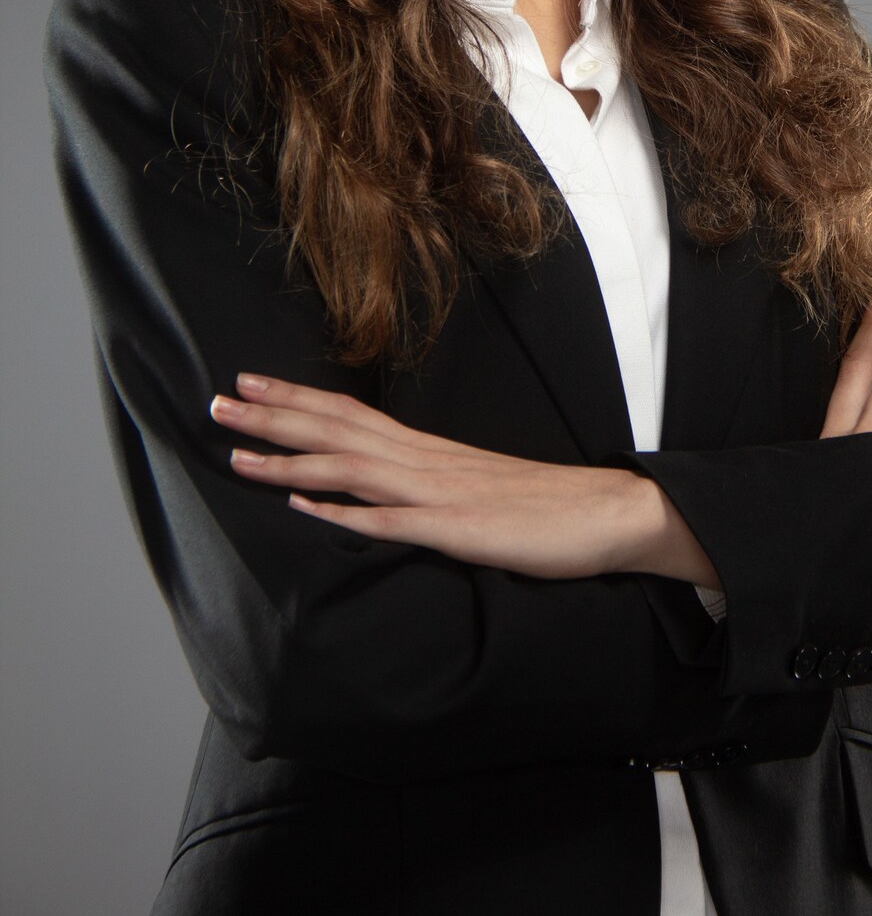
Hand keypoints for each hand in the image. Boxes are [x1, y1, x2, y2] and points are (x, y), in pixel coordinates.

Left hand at [211, 375, 720, 588]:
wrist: (610, 514)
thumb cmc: (544, 506)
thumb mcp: (473, 486)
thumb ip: (425, 484)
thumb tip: (377, 489)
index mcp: (429, 450)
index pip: (349, 414)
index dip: (295, 399)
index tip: (247, 384)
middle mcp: (427, 461)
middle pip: (338, 431)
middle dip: (274, 418)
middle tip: (217, 402)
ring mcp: (442, 494)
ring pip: (353, 470)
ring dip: (292, 462)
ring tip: (239, 455)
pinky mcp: (460, 530)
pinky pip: (395, 523)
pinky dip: (346, 516)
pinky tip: (307, 512)